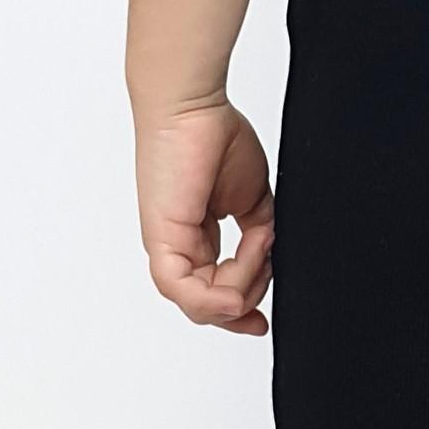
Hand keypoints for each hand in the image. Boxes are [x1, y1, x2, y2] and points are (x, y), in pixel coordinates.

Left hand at [133, 97, 277, 334]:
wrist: (193, 107)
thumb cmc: (215, 138)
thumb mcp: (252, 198)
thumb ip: (258, 235)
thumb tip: (267, 261)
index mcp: (195, 239)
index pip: (212, 292)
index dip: (238, 312)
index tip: (261, 321)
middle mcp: (177, 248)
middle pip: (206, 306)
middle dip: (240, 311)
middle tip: (264, 294)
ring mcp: (167, 246)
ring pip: (198, 302)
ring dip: (239, 290)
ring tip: (258, 250)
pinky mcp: (162, 239)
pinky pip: (183, 289)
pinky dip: (216, 296)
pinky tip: (237, 283)